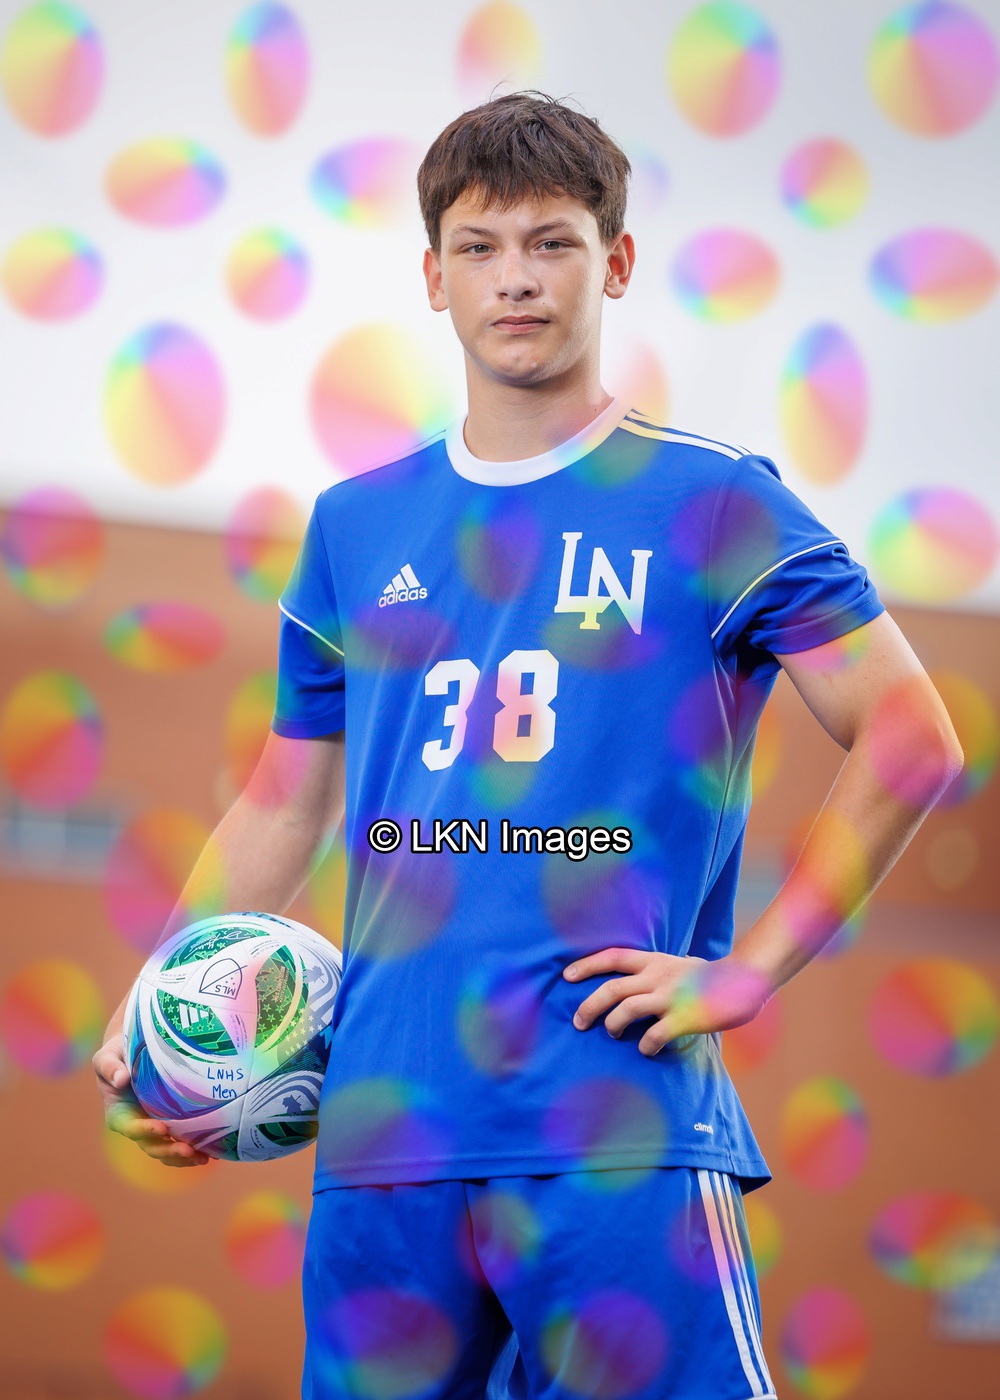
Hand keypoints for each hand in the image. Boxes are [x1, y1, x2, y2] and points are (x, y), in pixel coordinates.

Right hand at [93, 1032, 209, 1166]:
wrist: (134, 1052)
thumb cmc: (117, 1053)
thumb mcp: (107, 1056)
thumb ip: (109, 1067)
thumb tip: (120, 1079)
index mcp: (119, 1113)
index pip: (130, 1127)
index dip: (144, 1131)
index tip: (162, 1128)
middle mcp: (136, 1125)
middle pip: (151, 1145)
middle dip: (169, 1151)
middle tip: (188, 1150)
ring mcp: (153, 1126)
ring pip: (166, 1149)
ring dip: (183, 1158)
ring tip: (203, 1158)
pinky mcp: (170, 1123)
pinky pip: (180, 1141)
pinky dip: (194, 1150)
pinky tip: (212, 1151)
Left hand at [563, 949, 771, 1057]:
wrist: (744, 981)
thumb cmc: (709, 978)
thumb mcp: (678, 965)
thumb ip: (656, 973)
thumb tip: (634, 986)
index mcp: (654, 961)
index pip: (613, 957)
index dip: (587, 965)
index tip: (566, 976)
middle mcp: (658, 976)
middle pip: (612, 989)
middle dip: (589, 1006)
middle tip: (578, 1022)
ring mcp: (670, 997)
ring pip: (627, 1009)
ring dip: (613, 1025)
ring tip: (612, 1033)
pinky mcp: (684, 1018)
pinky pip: (654, 1034)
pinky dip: (644, 1045)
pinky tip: (646, 1050)